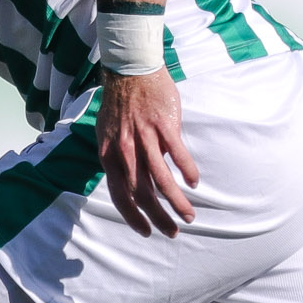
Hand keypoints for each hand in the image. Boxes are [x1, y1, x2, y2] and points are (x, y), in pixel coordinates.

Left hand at [95, 70, 199, 237]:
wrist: (130, 70)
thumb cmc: (120, 104)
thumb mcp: (109, 134)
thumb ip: (120, 158)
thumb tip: (135, 179)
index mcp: (109, 154)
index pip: (120, 195)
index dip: (132, 216)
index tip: (146, 231)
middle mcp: (125, 150)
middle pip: (142, 193)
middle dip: (158, 218)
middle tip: (172, 231)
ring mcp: (145, 138)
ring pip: (161, 179)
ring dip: (176, 202)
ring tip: (189, 215)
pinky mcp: (164, 125)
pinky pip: (178, 154)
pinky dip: (187, 171)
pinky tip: (194, 183)